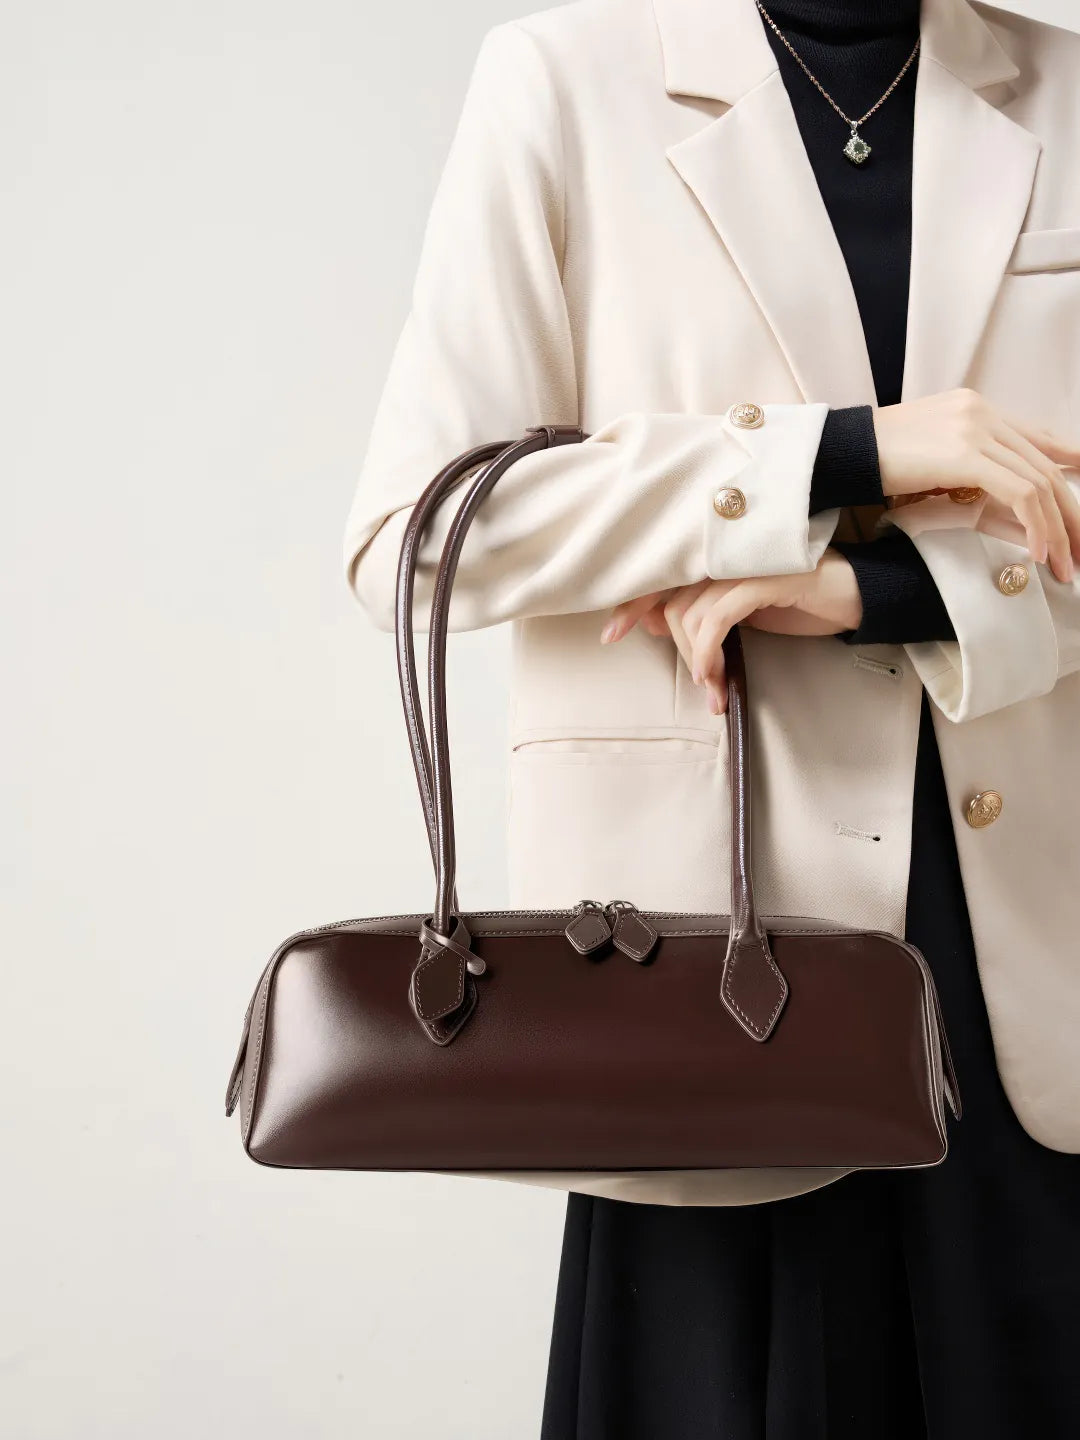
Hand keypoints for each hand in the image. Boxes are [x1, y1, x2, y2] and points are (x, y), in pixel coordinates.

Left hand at [599, 550, 862, 713]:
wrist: (857, 596)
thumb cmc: (800, 602)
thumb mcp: (741, 610)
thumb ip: (700, 610)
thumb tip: (650, 621)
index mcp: (716, 553)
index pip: (659, 574)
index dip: (631, 602)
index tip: (611, 634)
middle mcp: (725, 550)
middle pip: (671, 600)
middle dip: (676, 648)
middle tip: (700, 684)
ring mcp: (746, 561)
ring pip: (691, 612)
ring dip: (698, 659)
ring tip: (715, 686)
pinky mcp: (767, 577)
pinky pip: (719, 616)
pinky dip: (708, 648)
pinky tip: (713, 672)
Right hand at [873, 389, 1079, 582]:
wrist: (839, 452)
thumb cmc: (873, 463)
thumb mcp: (928, 462)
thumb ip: (964, 472)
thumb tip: (994, 506)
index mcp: (975, 409)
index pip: (1037, 439)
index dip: (1070, 467)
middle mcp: (982, 412)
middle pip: (1045, 466)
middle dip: (1070, 515)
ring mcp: (976, 428)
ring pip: (1038, 483)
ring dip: (1057, 531)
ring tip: (1064, 566)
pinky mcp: (966, 452)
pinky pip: (1018, 493)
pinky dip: (1035, 526)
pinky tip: (1037, 553)